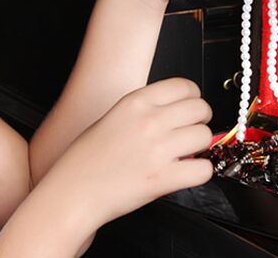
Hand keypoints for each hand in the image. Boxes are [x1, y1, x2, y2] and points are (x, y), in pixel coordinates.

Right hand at [34, 78, 213, 228]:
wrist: (72, 191)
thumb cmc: (86, 160)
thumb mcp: (113, 118)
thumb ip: (144, 112)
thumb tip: (174, 114)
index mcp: (135, 102)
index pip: (185, 86)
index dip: (194, 98)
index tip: (191, 109)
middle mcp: (149, 121)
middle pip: (200, 109)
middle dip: (201, 121)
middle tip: (192, 132)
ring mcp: (157, 149)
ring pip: (205, 137)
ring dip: (200, 148)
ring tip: (186, 155)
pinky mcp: (163, 178)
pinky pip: (203, 169)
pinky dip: (200, 172)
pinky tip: (187, 173)